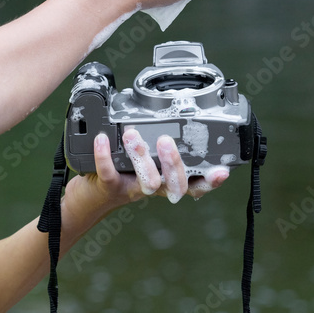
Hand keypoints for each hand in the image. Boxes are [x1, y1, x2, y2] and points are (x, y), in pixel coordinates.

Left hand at [62, 129, 230, 222]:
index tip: (222, 170)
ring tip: (134, 136)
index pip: (195, 184)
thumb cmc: (122, 174)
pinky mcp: (108, 187)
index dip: (210, 181)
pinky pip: (109, 173)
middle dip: (174, 163)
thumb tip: (172, 114)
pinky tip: (102, 139)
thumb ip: (160, 147)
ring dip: (141, 157)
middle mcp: (154, 187)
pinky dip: (104, 155)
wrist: (91, 198)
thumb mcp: (147, 162)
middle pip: (176, 184)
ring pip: (147, 181)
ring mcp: (132, 188)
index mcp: (166, 181)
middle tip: (166, 141)